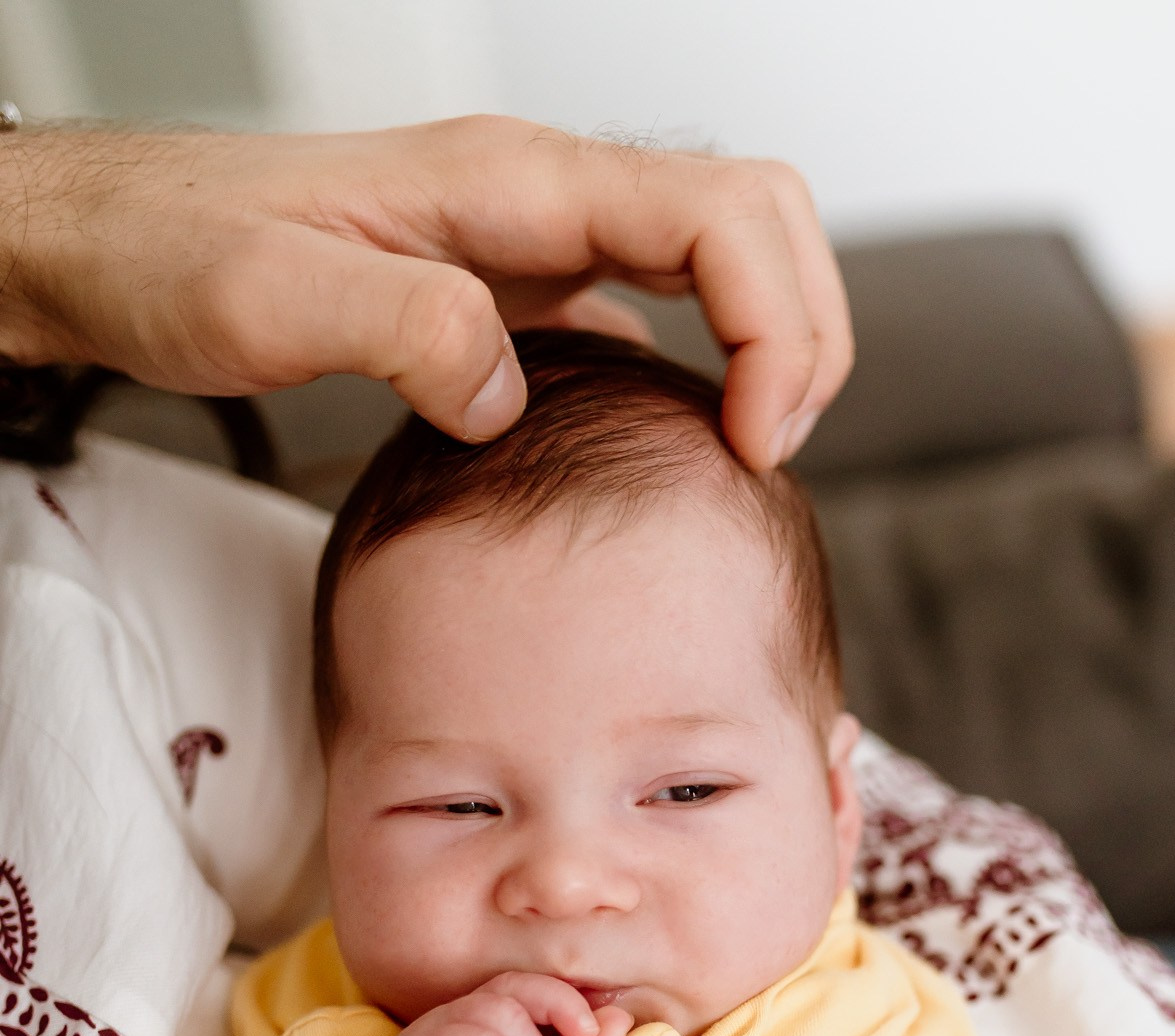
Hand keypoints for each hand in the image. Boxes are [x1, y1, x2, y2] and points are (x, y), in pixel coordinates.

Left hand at [0, 118, 851, 466]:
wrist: (114, 243)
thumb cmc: (173, 253)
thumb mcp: (267, 296)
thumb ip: (398, 327)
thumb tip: (507, 392)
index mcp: (511, 183)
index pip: (720, 215)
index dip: (777, 326)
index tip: (756, 443)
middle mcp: (543, 199)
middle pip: (756, 220)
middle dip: (806, 330)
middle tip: (772, 455)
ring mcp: (536, 244)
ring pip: (719, 261)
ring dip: (769, 348)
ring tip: (747, 458)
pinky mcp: (516, 294)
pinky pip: (653, 314)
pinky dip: (701, 376)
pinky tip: (666, 456)